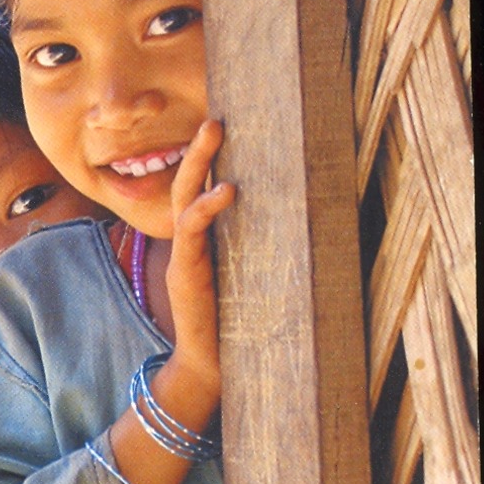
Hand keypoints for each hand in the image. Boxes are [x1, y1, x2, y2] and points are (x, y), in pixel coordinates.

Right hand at [164, 119, 233, 393]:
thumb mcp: (249, 277)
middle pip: (186, 184)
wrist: (210, 365)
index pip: (199, 192)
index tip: (222, 130)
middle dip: (200, 150)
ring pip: (183, 196)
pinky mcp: (185, 272)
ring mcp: (184, 256)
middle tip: (214, 118)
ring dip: (198, 163)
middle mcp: (188, 244)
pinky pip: (191, 230)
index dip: (207, 162)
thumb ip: (256, 248)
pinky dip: (207, 207)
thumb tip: (299, 218)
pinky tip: (227, 190)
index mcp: (202, 243)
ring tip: (214, 133)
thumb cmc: (233, 325)